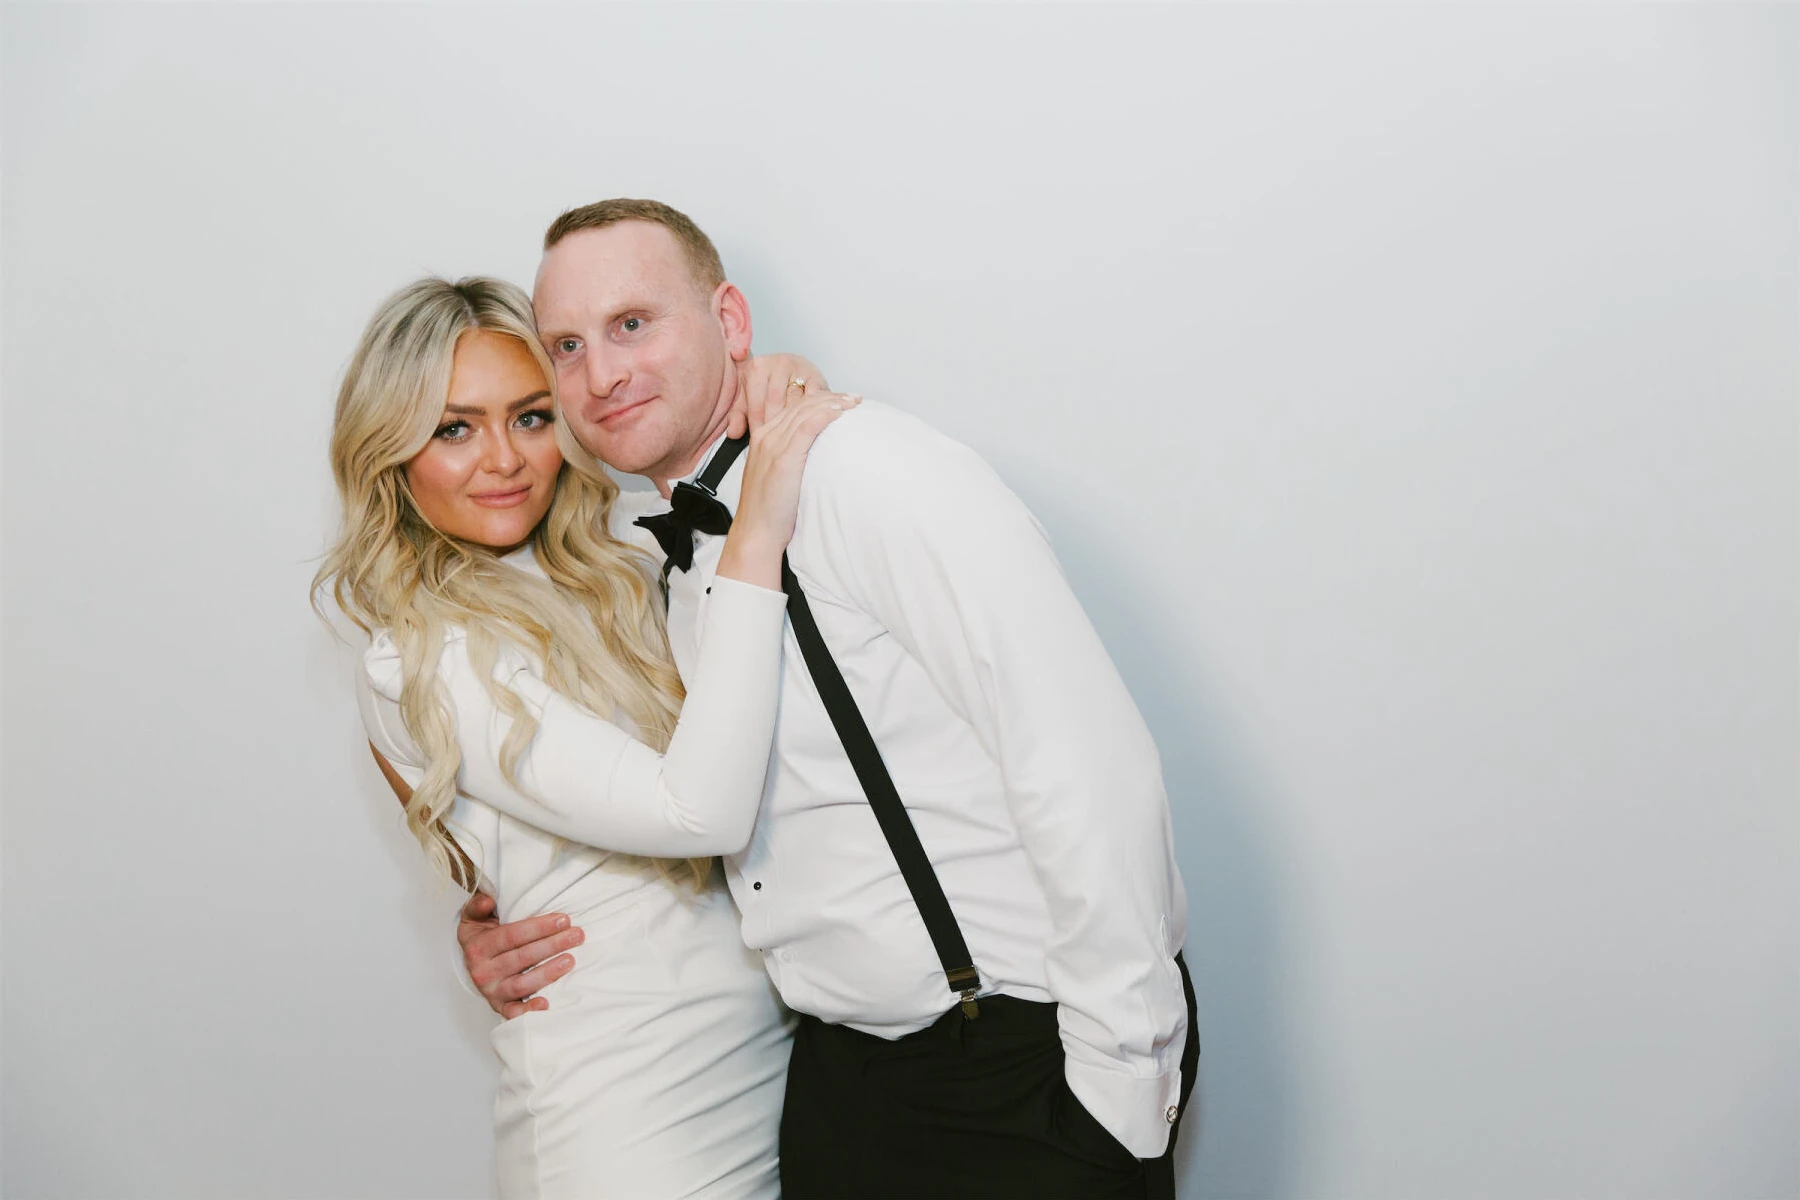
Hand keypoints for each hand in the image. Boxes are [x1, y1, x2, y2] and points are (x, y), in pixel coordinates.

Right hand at [457, 891, 583, 1018]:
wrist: (470, 963)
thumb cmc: (481, 937)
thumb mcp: (473, 917)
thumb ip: (477, 905)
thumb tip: (488, 900)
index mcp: (478, 947)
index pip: (512, 936)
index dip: (538, 928)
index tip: (563, 920)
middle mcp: (483, 971)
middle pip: (521, 958)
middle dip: (552, 945)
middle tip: (576, 936)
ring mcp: (492, 991)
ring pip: (522, 984)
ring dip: (548, 973)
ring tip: (570, 960)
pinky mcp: (500, 1007)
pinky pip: (513, 1013)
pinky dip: (528, 1010)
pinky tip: (546, 1004)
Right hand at [716, 389, 859, 589]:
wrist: (756, 532)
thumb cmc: (769, 510)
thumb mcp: (777, 476)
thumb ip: (790, 459)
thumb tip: (816, 454)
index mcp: (763, 438)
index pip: (794, 408)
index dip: (820, 400)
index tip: (842, 400)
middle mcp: (766, 437)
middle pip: (801, 406)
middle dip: (831, 398)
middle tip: (855, 398)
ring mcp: (773, 446)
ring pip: (805, 412)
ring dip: (833, 403)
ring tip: (854, 402)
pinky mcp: (783, 459)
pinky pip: (806, 428)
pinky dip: (824, 416)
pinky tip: (839, 413)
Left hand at [727, 354, 830, 437]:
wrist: (795, 373)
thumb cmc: (769, 387)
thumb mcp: (748, 400)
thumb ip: (737, 416)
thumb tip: (733, 432)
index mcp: (757, 366)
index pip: (755, 401)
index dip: (756, 423)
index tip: (758, 437)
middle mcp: (777, 362)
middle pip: (774, 401)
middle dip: (773, 424)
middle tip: (774, 441)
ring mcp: (798, 367)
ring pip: (793, 401)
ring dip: (791, 421)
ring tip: (789, 436)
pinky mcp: (816, 375)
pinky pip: (812, 399)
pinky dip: (809, 413)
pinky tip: (805, 424)